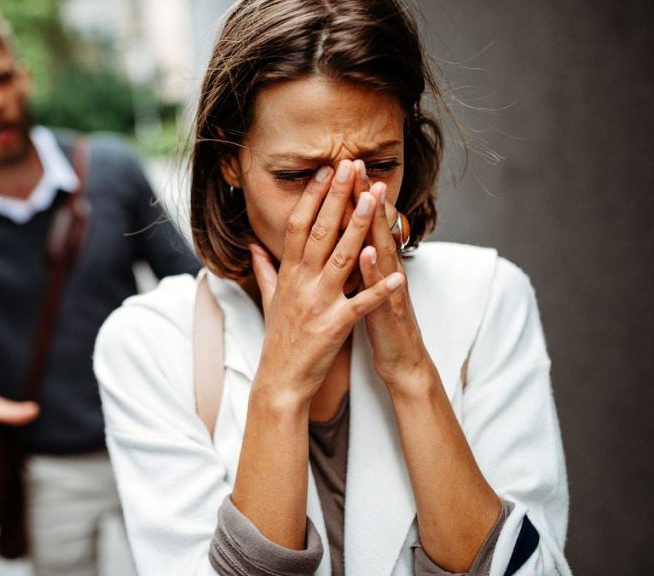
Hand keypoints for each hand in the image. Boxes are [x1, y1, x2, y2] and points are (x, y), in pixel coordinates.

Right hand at [250, 159, 404, 403]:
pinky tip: (400, 274)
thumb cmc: (279, 339)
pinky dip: (380, 290)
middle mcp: (301, 283)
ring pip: (341, 257)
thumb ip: (265, 268)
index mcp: (289, 274)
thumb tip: (253, 245)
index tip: (326, 172)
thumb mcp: (270, 299)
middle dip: (337, 198)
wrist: (280, 379)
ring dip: (359, 226)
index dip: (313, 197)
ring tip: (374, 199)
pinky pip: (361, 304)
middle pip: (319, 231)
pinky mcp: (334, 325)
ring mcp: (318, 303)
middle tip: (350, 167)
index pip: (299, 226)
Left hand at [358, 180, 436, 392]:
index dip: (349, 196)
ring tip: (369, 196)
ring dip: (377, 224)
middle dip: (364, 196)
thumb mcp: (363, 287)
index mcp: (372, 263)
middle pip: (374, 227)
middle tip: (356, 163)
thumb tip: (341, 240)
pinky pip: (381, 289)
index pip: (359, 224)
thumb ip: (352, 262)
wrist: (403, 360)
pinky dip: (374, 271)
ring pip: (384, 250)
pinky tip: (366, 253)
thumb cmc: (378, 322)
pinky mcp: (390, 311)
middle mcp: (385, 270)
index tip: (336, 168)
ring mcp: (390, 288)